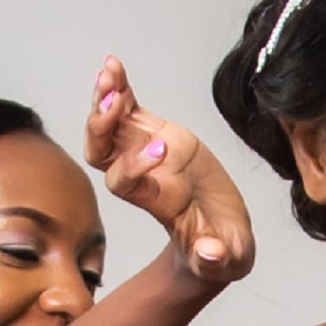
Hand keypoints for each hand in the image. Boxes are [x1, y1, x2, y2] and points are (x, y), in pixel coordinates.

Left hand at [89, 64, 254, 291]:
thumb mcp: (224, 259)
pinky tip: (114, 66)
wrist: (219, 237)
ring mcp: (144, 152)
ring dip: (105, 98)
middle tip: (114, 102)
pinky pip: (129, 110)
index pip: (123, 182)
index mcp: (152, 200)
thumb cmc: (218, 252)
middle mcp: (140, 176)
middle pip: (101, 151)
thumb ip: (215, 259)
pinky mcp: (156, 136)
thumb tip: (211, 254)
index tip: (160, 151)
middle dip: (101, 126)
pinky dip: (120, 88)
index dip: (132, 165)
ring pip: (110, 125)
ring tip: (109, 73)